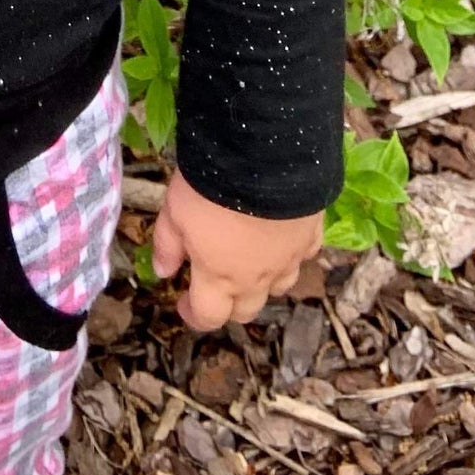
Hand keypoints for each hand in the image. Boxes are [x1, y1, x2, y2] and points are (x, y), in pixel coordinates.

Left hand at [152, 169, 322, 331]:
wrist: (263, 158)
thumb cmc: (209, 188)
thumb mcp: (174, 211)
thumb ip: (167, 245)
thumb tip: (163, 273)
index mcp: (218, 278)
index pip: (207, 316)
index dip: (193, 315)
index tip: (184, 304)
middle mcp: (255, 279)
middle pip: (245, 311)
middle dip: (228, 305)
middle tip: (215, 285)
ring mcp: (287, 260)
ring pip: (278, 289)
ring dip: (261, 284)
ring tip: (249, 264)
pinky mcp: (311, 237)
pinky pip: (303, 257)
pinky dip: (291, 255)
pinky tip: (281, 240)